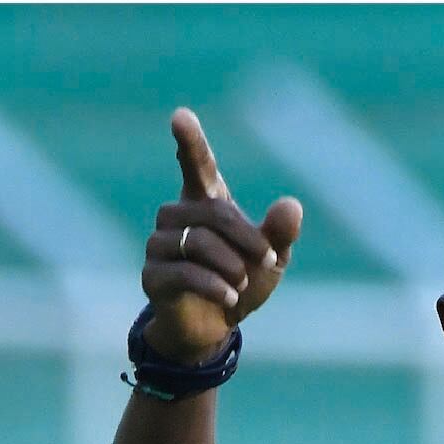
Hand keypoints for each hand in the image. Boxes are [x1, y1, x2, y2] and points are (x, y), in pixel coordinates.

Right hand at [142, 108, 302, 364]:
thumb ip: (279, 233)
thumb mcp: (270, 260)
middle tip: (266, 260)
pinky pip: (183, 272)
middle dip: (244, 237)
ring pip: (195, 241)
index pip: (197, 166)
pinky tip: (230, 297)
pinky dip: (213, 284)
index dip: (190, 142)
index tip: (181, 116)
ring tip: (242, 283)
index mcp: (205, 202)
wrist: (214, 328)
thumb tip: (291, 206)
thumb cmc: (241, 282)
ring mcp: (159, 245)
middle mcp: (176, 216)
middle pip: (211, 212)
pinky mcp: (152, 276)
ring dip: (228, 263)